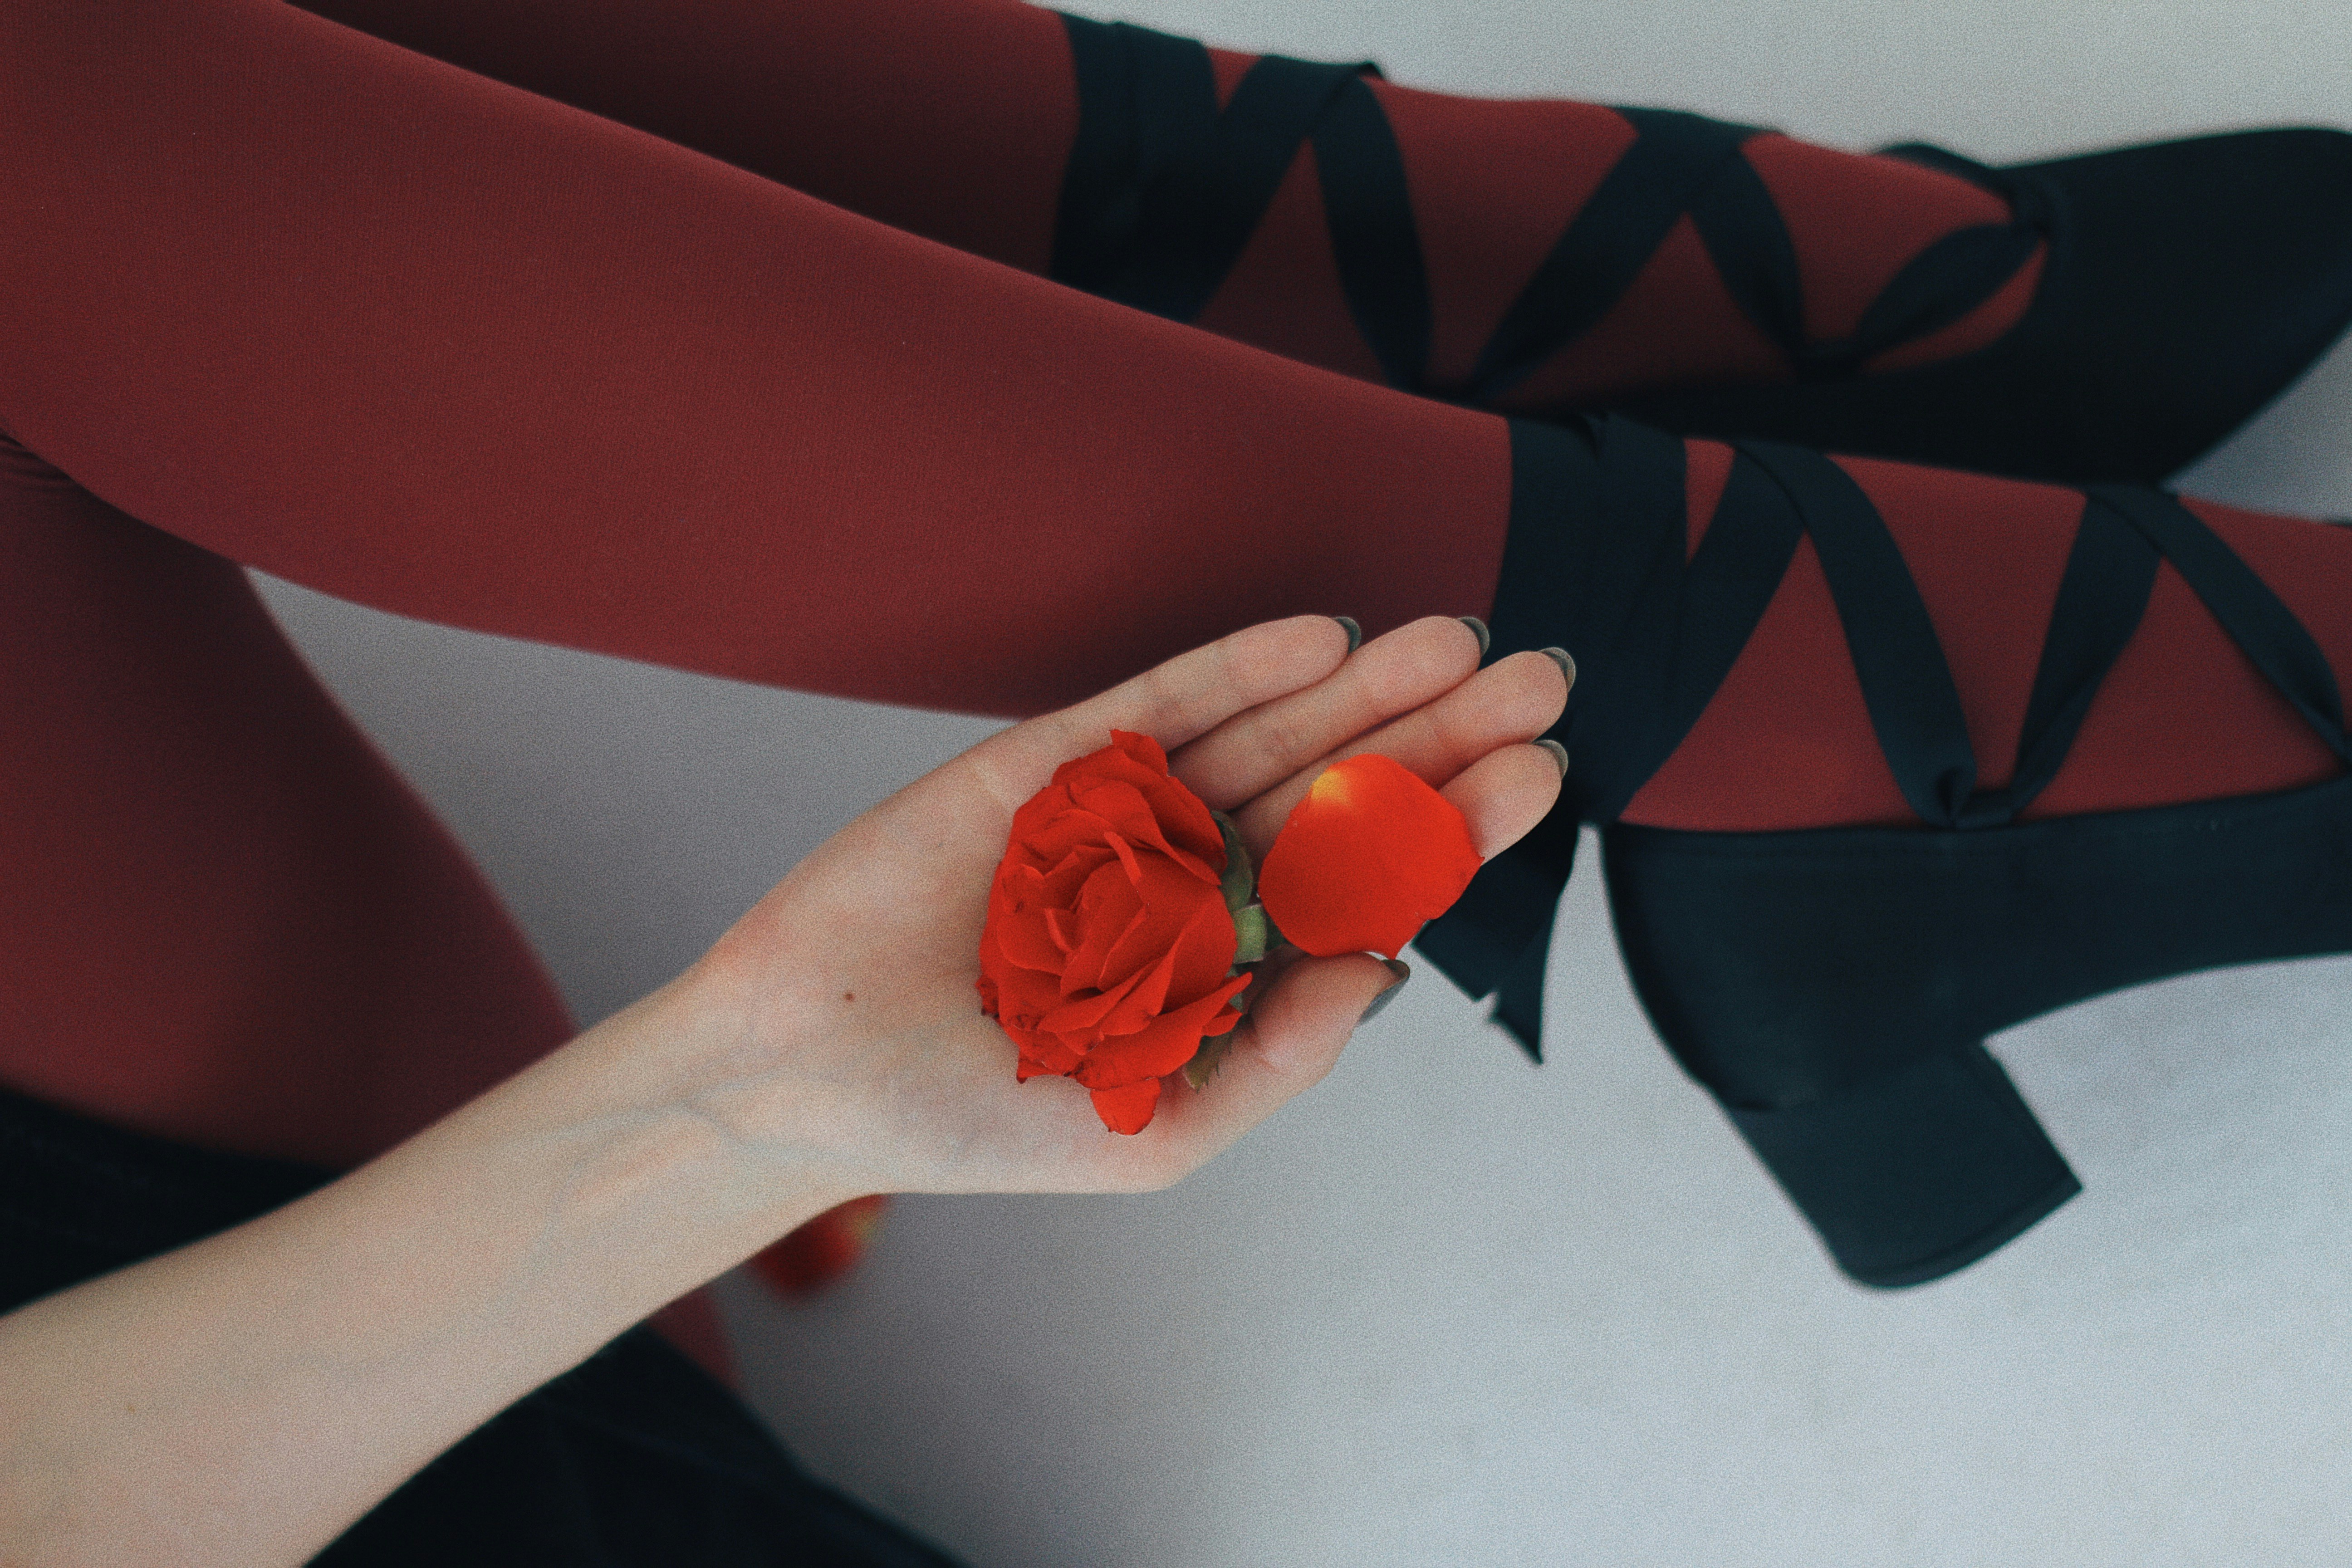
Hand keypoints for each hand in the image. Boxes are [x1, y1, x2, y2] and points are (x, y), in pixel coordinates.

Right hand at [674, 614, 1568, 1199]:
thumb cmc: (983, 1122)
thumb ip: (1281, 1053)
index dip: (1450, 825)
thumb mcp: (1164, 1127)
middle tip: (1541, 683)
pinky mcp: (1048, 764)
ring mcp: (1122, 811)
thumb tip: (1396, 967)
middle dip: (1436, 736)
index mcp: (1226, 958)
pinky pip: (1158, 705)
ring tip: (1459, 640)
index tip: (1537, 776)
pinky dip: (1239, 669)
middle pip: (1338, 790)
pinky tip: (1324, 639)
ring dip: (1362, 688)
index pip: (1364, 881)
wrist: (810, 1078)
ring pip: (1267, 735)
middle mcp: (1189, 873)